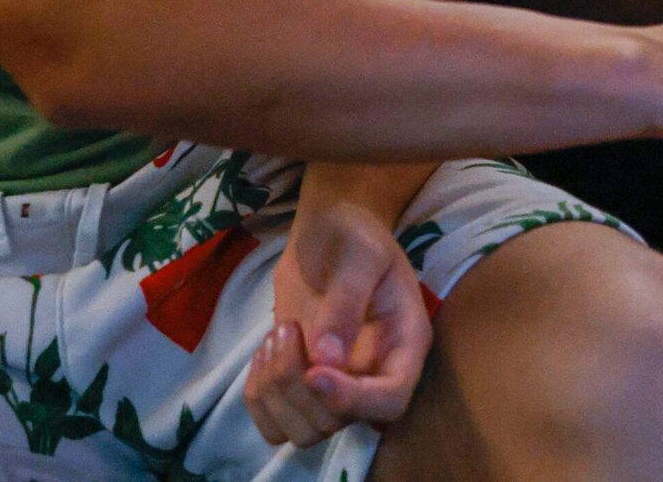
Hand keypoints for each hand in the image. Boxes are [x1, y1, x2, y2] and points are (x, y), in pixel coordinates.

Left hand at [249, 198, 430, 446]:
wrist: (327, 231)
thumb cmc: (353, 235)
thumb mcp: (359, 254)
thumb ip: (347, 300)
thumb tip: (327, 358)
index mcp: (403, 345)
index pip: (391, 400)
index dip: (353, 399)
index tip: (314, 371)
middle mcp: (373, 376)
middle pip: (338, 423)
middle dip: (299, 385)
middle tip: (288, 329)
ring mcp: (336, 385)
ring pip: (304, 431)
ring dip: (276, 392)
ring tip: (277, 338)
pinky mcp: (301, 385)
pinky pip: (274, 423)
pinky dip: (259, 396)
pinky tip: (264, 352)